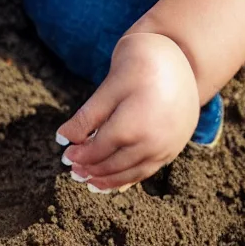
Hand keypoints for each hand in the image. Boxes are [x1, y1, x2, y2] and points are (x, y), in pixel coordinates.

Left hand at [57, 31, 199, 192]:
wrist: (181, 63)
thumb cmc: (140, 66)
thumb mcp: (110, 87)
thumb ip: (87, 116)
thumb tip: (63, 139)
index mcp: (133, 126)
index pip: (100, 148)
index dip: (82, 154)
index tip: (66, 155)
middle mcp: (152, 143)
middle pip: (115, 165)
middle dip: (92, 170)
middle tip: (74, 172)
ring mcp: (165, 150)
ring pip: (131, 173)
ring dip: (109, 181)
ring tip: (91, 183)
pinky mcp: (172, 152)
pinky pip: (147, 172)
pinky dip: (128, 179)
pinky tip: (115, 183)